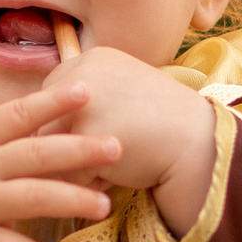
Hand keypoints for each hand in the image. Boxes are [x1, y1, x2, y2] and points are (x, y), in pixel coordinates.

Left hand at [36, 44, 219, 238]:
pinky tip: (119, 174)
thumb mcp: (122, 94)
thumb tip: (40, 123)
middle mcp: (82, 72)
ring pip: (51, 149)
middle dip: (70, 145)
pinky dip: (89, 183)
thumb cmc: (164, 126)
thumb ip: (88, 99)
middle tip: (113, 148)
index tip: (106, 130)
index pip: (52, 98)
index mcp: (92, 58)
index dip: (71, 124)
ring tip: (115, 161)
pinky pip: (67, 172)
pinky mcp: (85, 132)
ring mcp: (81, 102)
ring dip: (78, 165)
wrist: (200, 145)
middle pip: (44, 122)